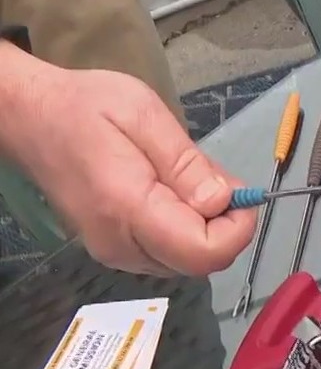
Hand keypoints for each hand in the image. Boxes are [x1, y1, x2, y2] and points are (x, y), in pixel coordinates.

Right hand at [1, 58, 255, 276]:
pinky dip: (184, 228)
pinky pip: (167, 253)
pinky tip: (173, 192)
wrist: (31, 118)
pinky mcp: (114, 249)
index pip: (203, 253)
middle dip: (225, 226)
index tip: (241, 193)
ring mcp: (114, 253)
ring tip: (189, 179)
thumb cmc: (87, 106)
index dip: (237, 229)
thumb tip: (223, 201)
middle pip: (198, 262)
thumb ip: (186, 164)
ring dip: (206, 227)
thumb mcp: (144, 115)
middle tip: (214, 179)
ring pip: (185, 261)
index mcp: (129, 210)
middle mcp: (120, 245)